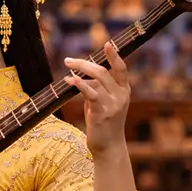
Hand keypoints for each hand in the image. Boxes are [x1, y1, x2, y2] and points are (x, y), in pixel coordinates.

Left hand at [64, 42, 130, 157]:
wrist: (108, 146)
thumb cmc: (103, 122)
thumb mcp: (103, 102)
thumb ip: (97, 88)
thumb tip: (82, 75)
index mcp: (124, 90)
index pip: (121, 69)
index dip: (115, 56)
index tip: (108, 44)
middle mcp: (121, 95)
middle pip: (103, 71)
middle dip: (84, 62)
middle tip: (68, 60)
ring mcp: (114, 104)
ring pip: (98, 79)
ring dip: (80, 70)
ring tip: (67, 65)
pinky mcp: (103, 113)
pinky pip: (91, 94)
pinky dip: (80, 85)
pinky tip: (70, 80)